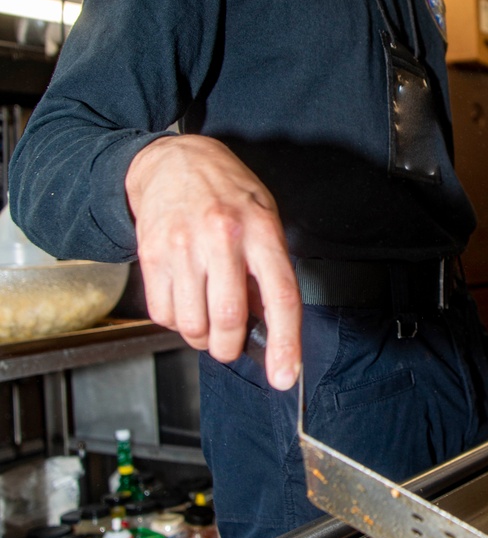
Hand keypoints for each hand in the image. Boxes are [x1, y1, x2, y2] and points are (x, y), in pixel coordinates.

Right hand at [125, 135, 300, 388]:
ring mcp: (184, 246)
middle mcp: (223, 237)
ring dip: (201, 337)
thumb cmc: (226, 192)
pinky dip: (175, 322)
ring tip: (206, 317)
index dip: (285, 344)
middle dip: (230, 348)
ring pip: (193, 325)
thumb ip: (268, 270)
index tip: (284, 376)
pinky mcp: (152, 255)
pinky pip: (163, 313)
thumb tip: (266, 325)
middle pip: (230, 320)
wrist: (173, 162)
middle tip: (230, 344)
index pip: (281, 297)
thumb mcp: (263, 218)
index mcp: (260, 230)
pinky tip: (185, 300)